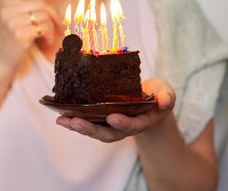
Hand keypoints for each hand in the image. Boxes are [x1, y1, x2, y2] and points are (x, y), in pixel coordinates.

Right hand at [0, 0, 60, 79]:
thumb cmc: (8, 42)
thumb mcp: (15, 21)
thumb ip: (26, 3)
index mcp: (4, 4)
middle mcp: (6, 9)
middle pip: (41, 4)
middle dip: (53, 16)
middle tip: (57, 28)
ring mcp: (11, 21)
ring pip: (44, 15)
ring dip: (51, 28)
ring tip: (47, 37)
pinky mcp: (19, 32)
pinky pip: (44, 27)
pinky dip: (49, 35)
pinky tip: (44, 42)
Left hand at [56, 77, 175, 142]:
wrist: (151, 99)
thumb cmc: (158, 94)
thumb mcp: (166, 92)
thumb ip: (167, 96)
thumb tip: (165, 101)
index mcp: (143, 120)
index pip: (134, 124)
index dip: (124, 123)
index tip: (113, 117)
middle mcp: (126, 126)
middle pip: (109, 133)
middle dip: (91, 129)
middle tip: (75, 122)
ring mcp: (113, 124)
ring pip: (95, 130)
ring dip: (78, 126)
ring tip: (62, 120)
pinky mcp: (102, 118)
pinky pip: (88, 122)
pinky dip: (74, 120)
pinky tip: (60, 115)